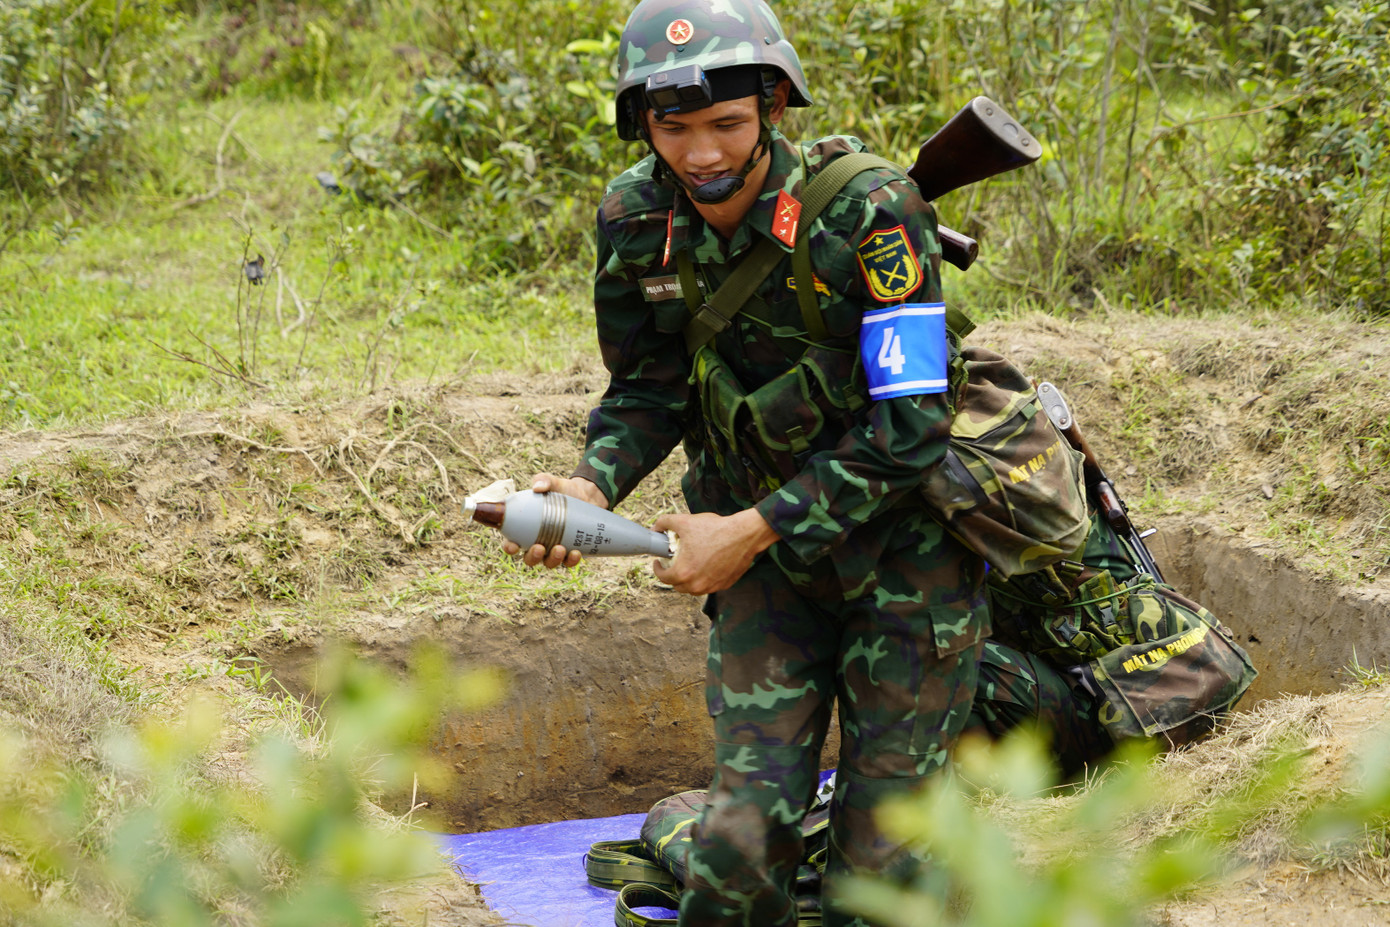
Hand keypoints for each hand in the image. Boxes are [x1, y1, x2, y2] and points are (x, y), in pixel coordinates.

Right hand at [502, 474, 608, 568]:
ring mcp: (555, 550)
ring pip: (549, 563)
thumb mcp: (553, 482)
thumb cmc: (563, 490)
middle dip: (533, 557)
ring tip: (560, 548)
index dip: (509, 547)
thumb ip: (543, 480)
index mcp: (526, 529)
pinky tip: (576, 553)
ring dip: (552, 560)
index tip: (512, 546)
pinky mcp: (571, 552)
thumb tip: (538, 487)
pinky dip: (572, 561)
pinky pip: (569, 562)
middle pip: (530, 558)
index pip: (512, 542)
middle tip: (539, 547)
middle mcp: (538, 543)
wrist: (587, 495)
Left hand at [651, 508, 778, 595]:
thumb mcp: (685, 521)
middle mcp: (697, 585)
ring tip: (689, 567)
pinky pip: (710, 586)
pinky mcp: (725, 585)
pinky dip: (705, 579)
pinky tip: (706, 566)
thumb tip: (656, 527)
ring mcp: (712, 586)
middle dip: (673, 575)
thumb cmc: (715, 529)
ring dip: (689, 580)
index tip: (659, 563)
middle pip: (678, 586)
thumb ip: (665, 522)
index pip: (663, 578)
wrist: (743, 534)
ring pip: (694, 589)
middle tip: (674, 564)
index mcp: (683, 573)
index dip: (658, 570)